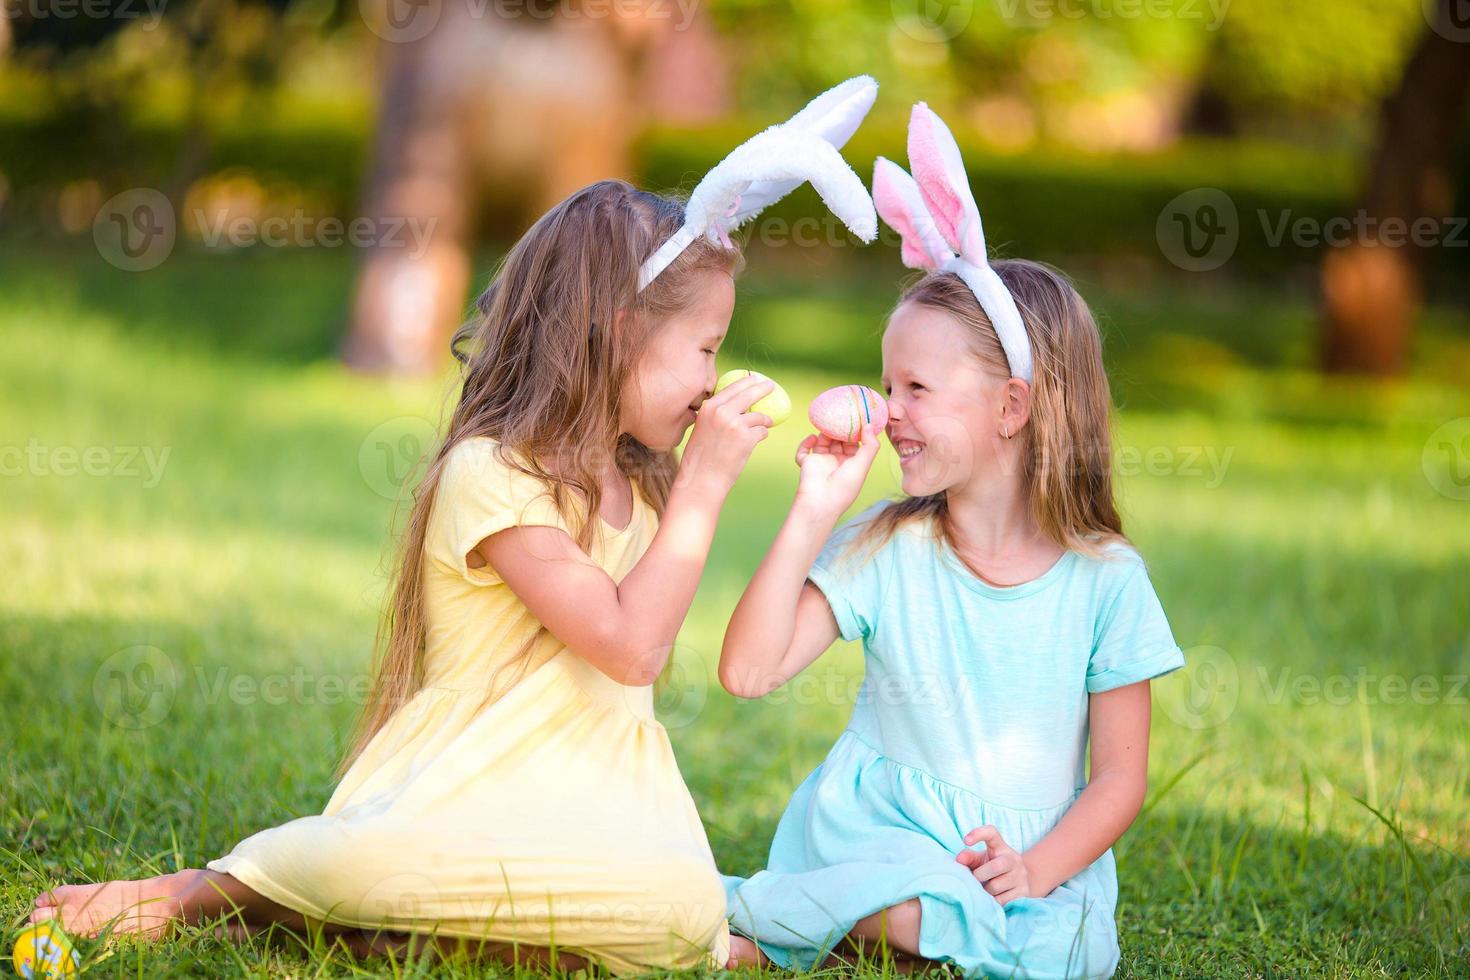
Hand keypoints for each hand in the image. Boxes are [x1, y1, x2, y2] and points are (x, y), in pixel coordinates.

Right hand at [675, 375, 774, 497]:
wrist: (701, 480)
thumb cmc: (700, 459)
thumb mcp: (702, 429)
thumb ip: (716, 415)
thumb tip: (737, 406)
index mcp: (709, 408)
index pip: (732, 388)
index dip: (746, 382)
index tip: (755, 379)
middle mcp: (721, 412)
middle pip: (749, 393)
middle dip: (762, 388)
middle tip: (770, 386)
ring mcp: (735, 424)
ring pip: (759, 416)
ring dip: (763, 421)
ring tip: (764, 426)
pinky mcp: (747, 438)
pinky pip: (762, 432)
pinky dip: (761, 435)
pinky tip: (756, 441)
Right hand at [792, 424, 880, 521]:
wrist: (820, 500)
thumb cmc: (844, 486)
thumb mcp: (863, 465)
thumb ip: (870, 445)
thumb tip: (869, 426)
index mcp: (852, 465)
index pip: (855, 444)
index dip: (856, 432)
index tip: (857, 418)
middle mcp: (837, 462)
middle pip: (839, 441)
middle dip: (840, 429)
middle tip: (842, 414)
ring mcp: (821, 462)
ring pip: (823, 442)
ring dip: (825, 433)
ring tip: (828, 423)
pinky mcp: (807, 463)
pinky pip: (804, 450)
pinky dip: (806, 442)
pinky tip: (813, 438)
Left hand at [956, 826, 1034, 905]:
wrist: (1026, 878)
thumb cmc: (995, 866)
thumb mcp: (983, 859)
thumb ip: (970, 857)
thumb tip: (959, 859)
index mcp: (1000, 847)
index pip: (992, 833)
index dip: (978, 834)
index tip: (965, 841)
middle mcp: (1013, 859)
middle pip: (995, 866)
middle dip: (980, 875)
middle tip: (975, 878)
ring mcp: (1020, 875)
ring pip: (996, 886)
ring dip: (985, 890)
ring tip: (983, 888)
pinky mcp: (1023, 891)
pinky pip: (1002, 900)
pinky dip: (992, 901)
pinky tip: (991, 897)